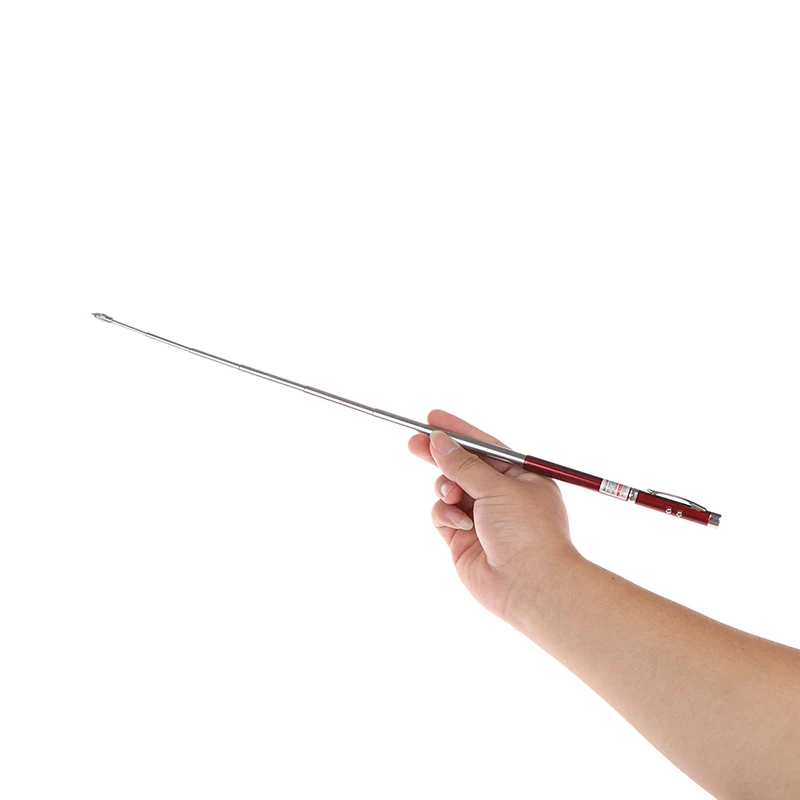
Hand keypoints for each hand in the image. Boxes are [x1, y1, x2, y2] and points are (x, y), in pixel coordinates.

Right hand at [408, 410, 579, 627]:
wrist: (531, 585)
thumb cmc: (528, 533)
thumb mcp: (498, 488)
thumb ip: (464, 464)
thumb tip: (439, 441)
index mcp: (521, 477)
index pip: (485, 447)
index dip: (459, 432)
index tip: (432, 418)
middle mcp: (501, 495)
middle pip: (462, 466)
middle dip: (439, 455)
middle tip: (414, 443)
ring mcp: (481, 517)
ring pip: (448, 489)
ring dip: (446, 489)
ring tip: (453, 497)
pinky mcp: (463, 538)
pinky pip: (443, 515)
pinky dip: (446, 515)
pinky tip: (461, 525)